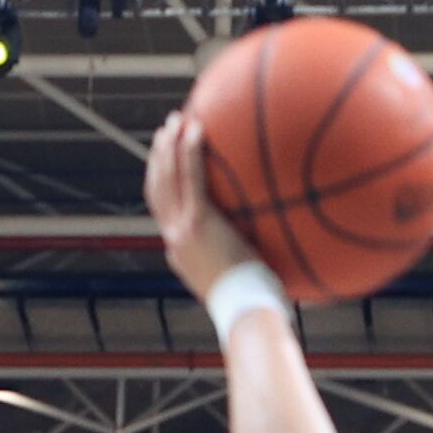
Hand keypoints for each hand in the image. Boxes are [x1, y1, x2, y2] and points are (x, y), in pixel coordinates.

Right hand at [147, 110, 268, 303]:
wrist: (247, 311)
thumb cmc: (256, 303)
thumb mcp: (244, 279)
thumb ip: (249, 259)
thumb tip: (275, 249)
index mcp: (181, 253)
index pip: (166, 215)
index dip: (164, 187)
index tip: (169, 166)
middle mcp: (174, 239)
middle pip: (157, 190)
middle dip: (157, 159)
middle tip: (164, 133)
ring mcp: (182, 230)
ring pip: (165, 179)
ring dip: (166, 147)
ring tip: (174, 121)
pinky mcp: (197, 223)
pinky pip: (189, 178)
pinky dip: (188, 151)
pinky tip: (195, 128)